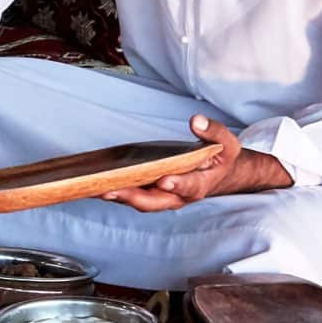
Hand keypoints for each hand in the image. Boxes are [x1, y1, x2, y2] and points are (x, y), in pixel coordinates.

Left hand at [102, 115, 240, 211]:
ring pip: (140, 202)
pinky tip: (96, 185)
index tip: (164, 180)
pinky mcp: (152, 194)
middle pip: (156, 201)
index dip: (177, 185)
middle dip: (133, 197)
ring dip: (118, 197)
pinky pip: (133, 195)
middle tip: (111, 189)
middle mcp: (180, 196)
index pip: (189, 187)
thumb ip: (213, 132)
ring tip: (96, 188)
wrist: (220, 175)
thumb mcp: (226, 143)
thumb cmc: (220, 158)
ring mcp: (164, 198)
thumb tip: (196, 120)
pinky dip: (116, 192)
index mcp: (200, 184)